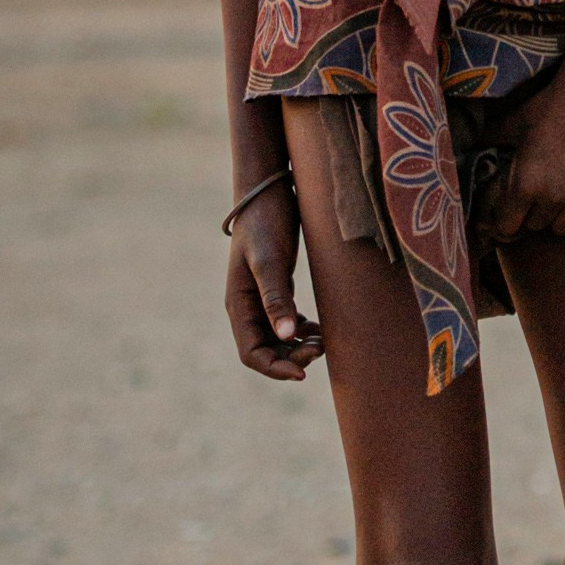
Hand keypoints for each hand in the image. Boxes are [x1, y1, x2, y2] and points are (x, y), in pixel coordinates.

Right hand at [226, 181, 323, 381]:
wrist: (268, 192)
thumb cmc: (266, 223)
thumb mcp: (270, 260)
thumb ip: (276, 297)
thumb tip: (286, 336)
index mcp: (239, 305)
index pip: (251, 353)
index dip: (275, 369)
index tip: (304, 372)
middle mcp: (247, 306)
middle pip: (266, 350)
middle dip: (292, 358)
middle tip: (322, 349)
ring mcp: (262, 298)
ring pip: (279, 339)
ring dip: (300, 346)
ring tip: (325, 340)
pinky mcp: (277, 288)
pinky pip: (288, 322)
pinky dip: (304, 331)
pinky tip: (321, 328)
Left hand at [483, 38, 564, 244]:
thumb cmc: (550, 104)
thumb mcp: (514, 121)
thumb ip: (490, 138)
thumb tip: (471, 145)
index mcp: (524, 182)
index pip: (508, 227)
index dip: (508, 221)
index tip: (513, 213)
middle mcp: (551, 195)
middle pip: (536, 226)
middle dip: (535, 212)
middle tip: (540, 193)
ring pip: (564, 229)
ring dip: (560, 216)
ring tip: (562, 196)